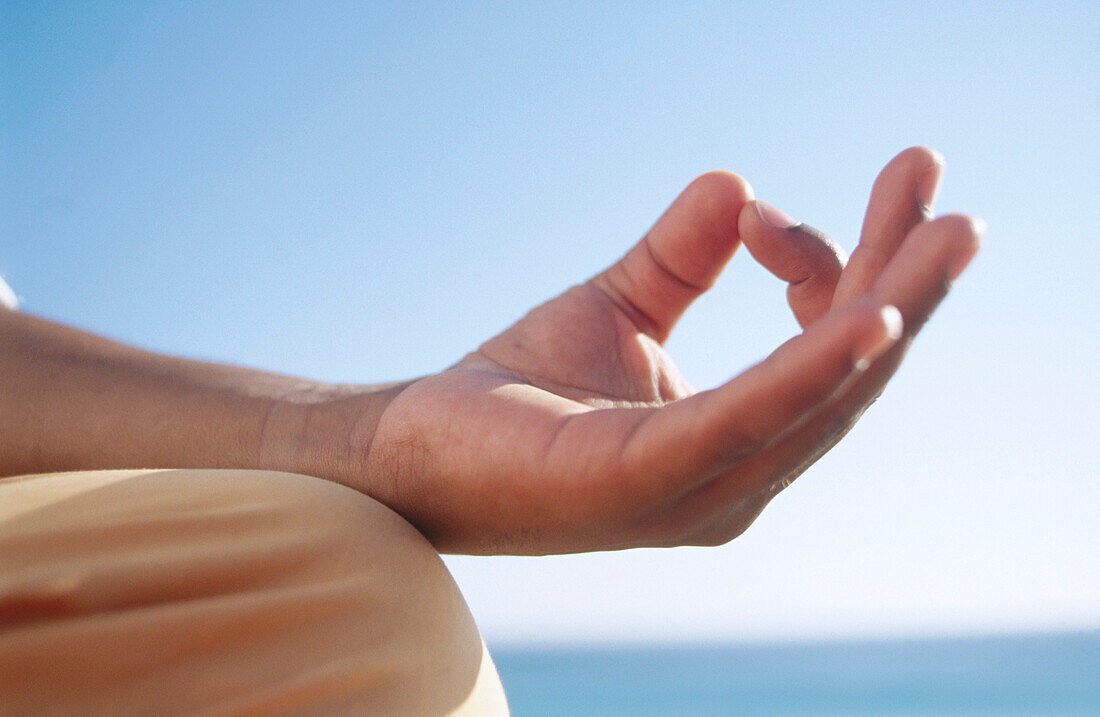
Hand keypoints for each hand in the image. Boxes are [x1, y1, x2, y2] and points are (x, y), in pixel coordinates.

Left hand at [314, 147, 981, 554]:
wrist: (415, 453)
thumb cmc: (520, 395)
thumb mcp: (621, 305)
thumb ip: (685, 255)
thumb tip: (740, 181)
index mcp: (736, 444)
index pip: (822, 354)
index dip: (843, 272)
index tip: (807, 202)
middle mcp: (735, 480)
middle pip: (846, 377)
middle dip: (908, 286)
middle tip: (953, 203)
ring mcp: (697, 492)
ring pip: (819, 397)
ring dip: (889, 310)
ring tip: (944, 233)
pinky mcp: (645, 482)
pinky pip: (747, 419)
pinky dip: (811, 368)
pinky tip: (868, 313)